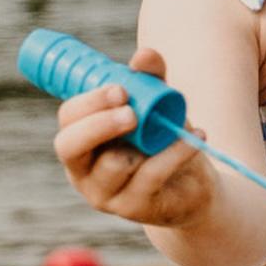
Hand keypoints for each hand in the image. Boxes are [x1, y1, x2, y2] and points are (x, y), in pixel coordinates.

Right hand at [53, 47, 216, 231]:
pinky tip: (197, 135)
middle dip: (98, 124)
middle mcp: (82, 170)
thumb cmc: (162, 140)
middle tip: (131, 112)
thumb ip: (150, 79)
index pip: (68, 119)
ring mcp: (105, 194)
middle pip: (69, 146)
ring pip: (113, 164)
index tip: (121, 89)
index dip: (89, 102)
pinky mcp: (134, 209)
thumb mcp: (156, 105)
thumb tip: (144, 56)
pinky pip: (151, 176)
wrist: (192, 185)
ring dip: (147, 141)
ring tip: (175, 127)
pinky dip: (176, 152)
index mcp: (80, 139)